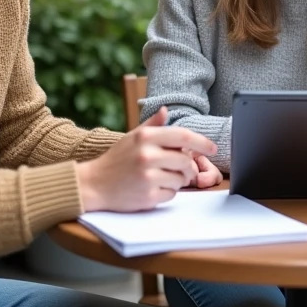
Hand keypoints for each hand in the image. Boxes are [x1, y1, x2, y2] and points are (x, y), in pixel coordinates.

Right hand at [76, 107, 216, 211]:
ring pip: (181, 179)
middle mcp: (146, 155)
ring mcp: (147, 177)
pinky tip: (153, 188)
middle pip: (186, 160)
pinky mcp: (147, 196)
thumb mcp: (132, 138)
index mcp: (145, 138)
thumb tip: (166, 110)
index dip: (202, 142)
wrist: (93, 184)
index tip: (212, 148)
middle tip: (183, 169)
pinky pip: (172, 194)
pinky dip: (167, 192)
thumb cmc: (116, 160)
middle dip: (189, 166)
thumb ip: (152, 126)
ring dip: (178, 180)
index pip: (183, 136)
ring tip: (162, 177)